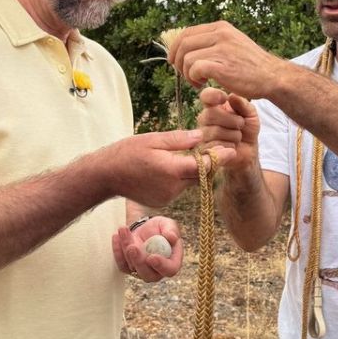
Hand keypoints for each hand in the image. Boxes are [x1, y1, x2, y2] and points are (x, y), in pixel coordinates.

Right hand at [101, 129, 235, 207]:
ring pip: (189, 183)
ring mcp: (168, 197)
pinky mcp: (162, 202)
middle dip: (208, 164)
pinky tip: (173, 167)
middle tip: (215, 148)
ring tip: (191, 155)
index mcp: (172, 170)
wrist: (106, 176)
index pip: (204, 165)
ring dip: (193, 171)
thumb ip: (179, 140)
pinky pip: (179, 188)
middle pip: (200, 176)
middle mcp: (173, 188)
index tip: (231, 150)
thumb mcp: (153, 140)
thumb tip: (201, 136)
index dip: (219, 158)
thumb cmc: (127, 153)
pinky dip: (180, 178)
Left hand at [111, 215, 182, 281]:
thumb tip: (171, 237)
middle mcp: (157, 271)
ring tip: (124, 230)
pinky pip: (121, 264)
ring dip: (126, 248)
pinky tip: (116, 236)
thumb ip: (171, 230)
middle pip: (148, 275)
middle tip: (133, 247)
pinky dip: (117, 250)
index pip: (170, 269)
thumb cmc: (160, 228)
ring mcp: (141, 271)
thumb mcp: (168, 224)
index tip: (152, 257)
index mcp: (172, 261)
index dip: (161, 265)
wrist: (145, 227)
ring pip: (132, 267)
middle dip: (139, 261)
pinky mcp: (128, 267)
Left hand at [167, 21, 285, 98]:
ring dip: (187, 73)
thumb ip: (214, 43)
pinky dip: (194, 79)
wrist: (273, 77)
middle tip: (185, 74)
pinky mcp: (222, 66)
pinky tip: (203, 84)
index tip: (174, 61)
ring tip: (198, 82)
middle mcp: (221, 34)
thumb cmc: (252, 66)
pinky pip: (195, 69)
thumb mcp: (233, 44)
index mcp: (221, 28)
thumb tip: (188, 48)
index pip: (186, 32)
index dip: (175, 48)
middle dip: (178, 61)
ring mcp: (222, 49)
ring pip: (187, 58)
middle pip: (183, 44)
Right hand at [196, 87, 259, 170]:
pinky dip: (230, 146)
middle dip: (232, 120)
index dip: (213, 95)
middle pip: (211, 114)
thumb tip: (231, 96)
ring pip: (215, 131)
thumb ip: (243, 104)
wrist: (248, 151)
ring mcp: (202, 134)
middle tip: (241, 124)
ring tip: (238, 137)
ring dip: (233, 135)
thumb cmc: (247, 129)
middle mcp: (205, 118)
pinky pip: (215, 145)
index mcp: (214, 105)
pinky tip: (232, 147)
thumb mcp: (251, 114)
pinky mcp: (204, 149)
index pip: (206, 95)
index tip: (224, 98)